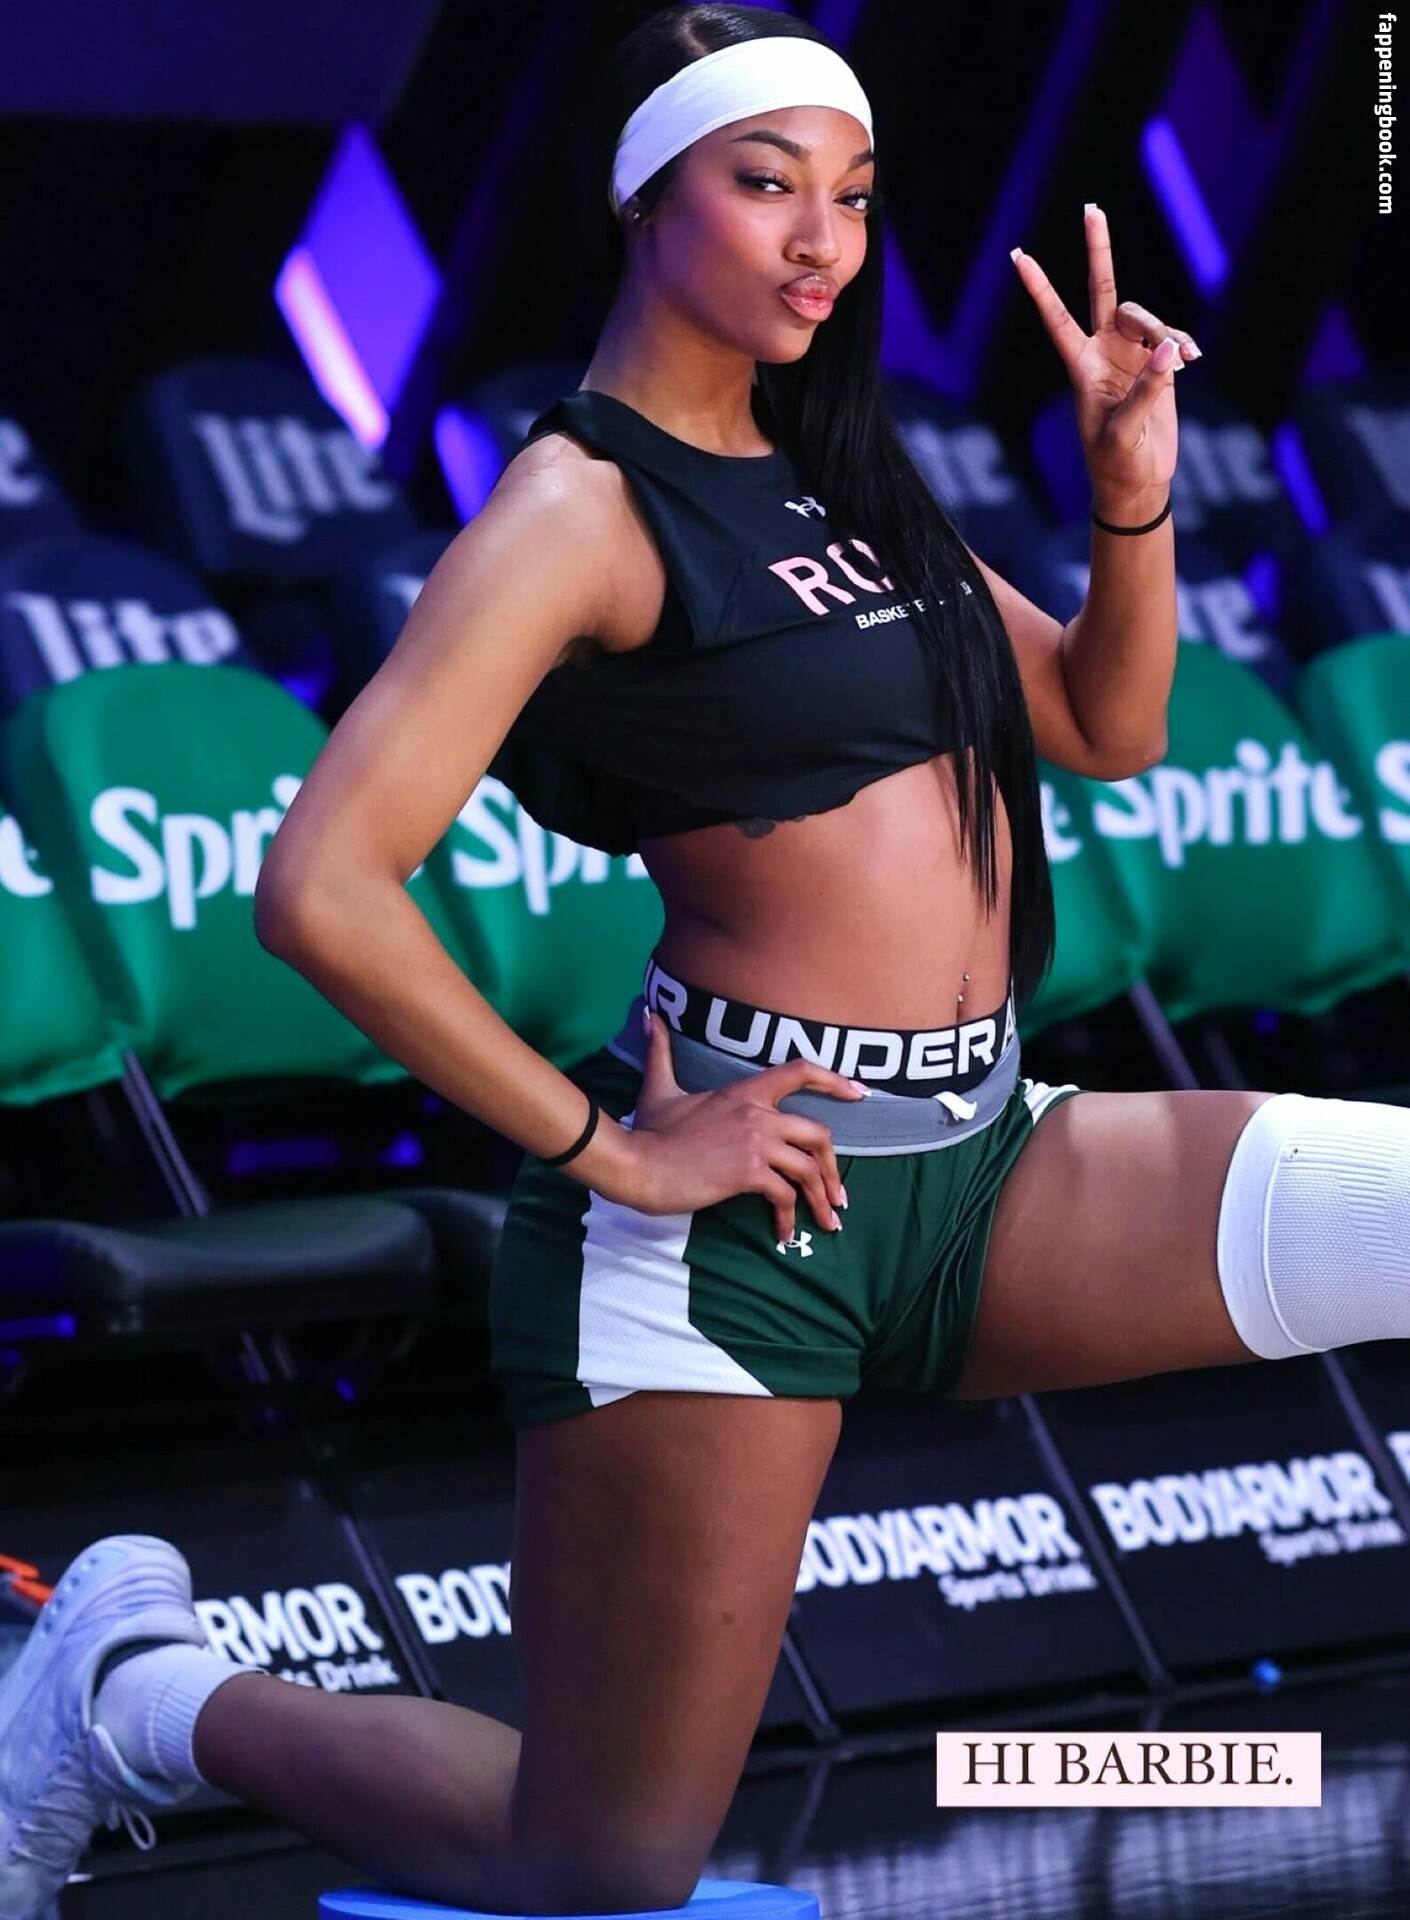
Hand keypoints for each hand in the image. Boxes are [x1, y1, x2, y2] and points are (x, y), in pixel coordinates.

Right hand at [624, 1008, 867, 1242]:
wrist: (637, 1164)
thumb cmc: (647, 1131)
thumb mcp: (659, 1087)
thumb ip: (661, 1051)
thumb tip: (650, 1015)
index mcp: (744, 1091)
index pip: (800, 1071)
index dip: (835, 1081)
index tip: (861, 1094)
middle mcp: (758, 1113)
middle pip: (818, 1133)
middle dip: (834, 1167)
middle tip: (837, 1195)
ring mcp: (755, 1142)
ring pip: (809, 1169)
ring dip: (822, 1199)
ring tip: (826, 1222)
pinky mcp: (748, 1172)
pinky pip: (784, 1196)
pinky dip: (788, 1219)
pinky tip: (782, 1235)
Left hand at [1010, 204, 1199, 510]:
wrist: (1138, 481)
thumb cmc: (1117, 463)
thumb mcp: (1124, 432)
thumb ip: (1147, 389)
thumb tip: (1170, 350)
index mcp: (1081, 366)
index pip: (1056, 318)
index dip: (1039, 287)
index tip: (1019, 256)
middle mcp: (1103, 352)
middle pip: (1103, 290)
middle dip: (1098, 249)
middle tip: (1091, 209)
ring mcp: (1132, 354)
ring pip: (1148, 317)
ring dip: (1166, 332)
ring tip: (1184, 360)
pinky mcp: (1158, 364)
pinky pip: (1173, 338)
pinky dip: (1183, 344)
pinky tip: (1192, 360)